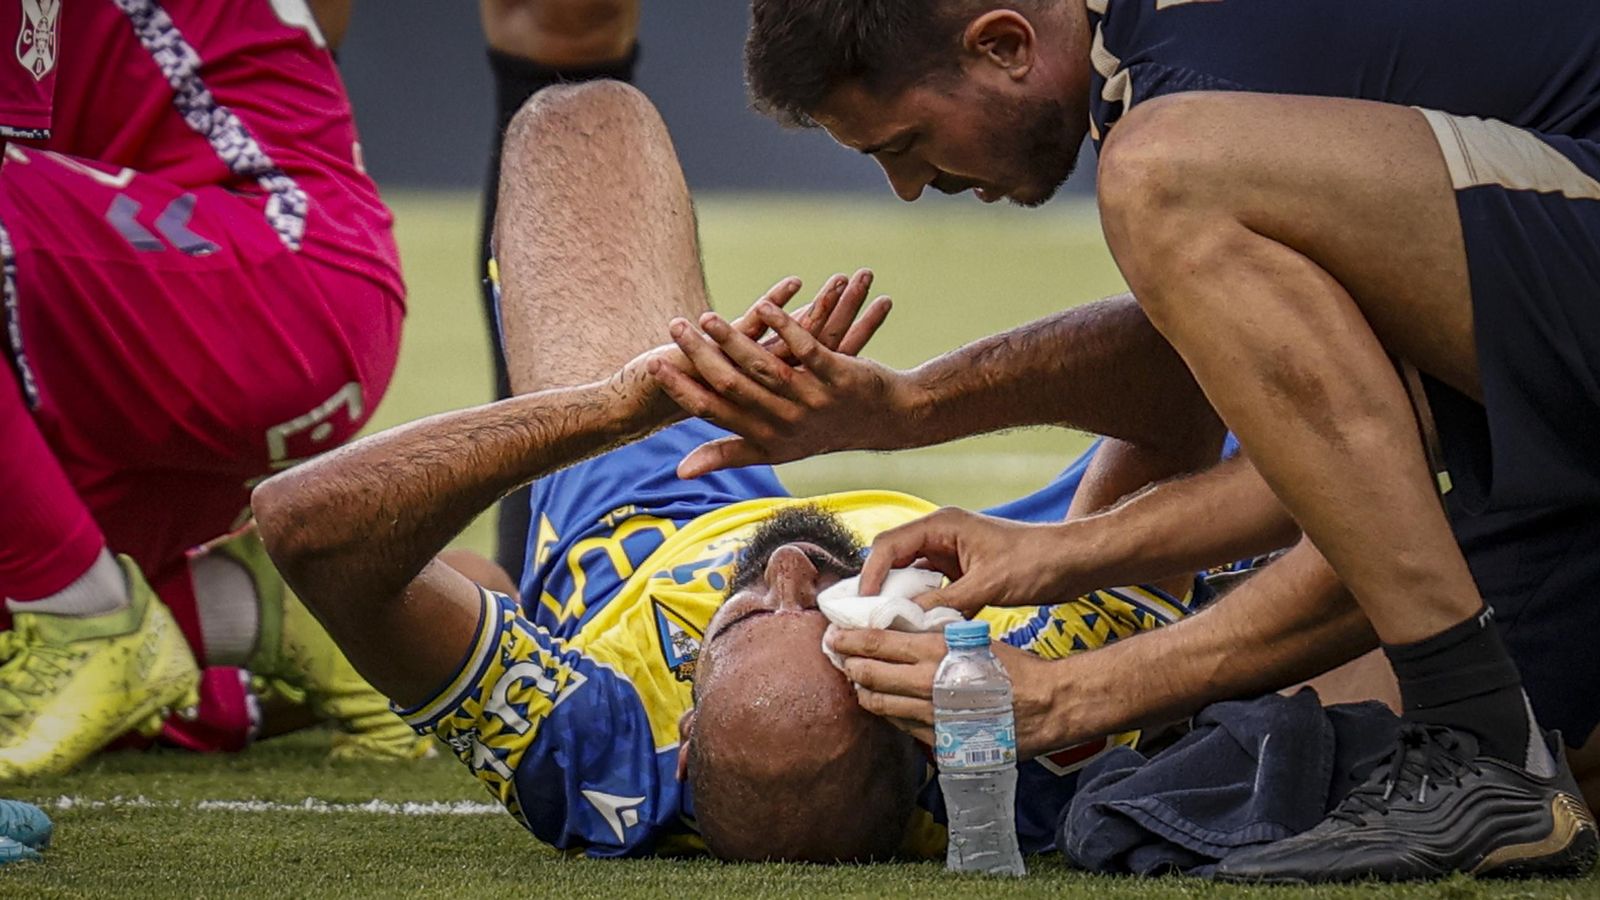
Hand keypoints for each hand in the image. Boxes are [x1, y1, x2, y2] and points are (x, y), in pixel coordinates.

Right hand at [649, 269, 917, 477]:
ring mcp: (814, 399)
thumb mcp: (773, 449)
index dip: (683, 392)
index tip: (654, 369)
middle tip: (675, 327)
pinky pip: (808, 349)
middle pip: (734, 385)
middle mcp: (787, 422)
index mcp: (765, 438)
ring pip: (765, 367)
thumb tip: (679, 470)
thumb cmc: (822, 432)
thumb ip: (728, 453)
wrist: (887, 420)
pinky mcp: (839, 375)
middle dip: (700, 356)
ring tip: (707, 317)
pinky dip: (786, 327)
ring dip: (733, 340)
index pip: (714, 412)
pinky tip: (766, 307)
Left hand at [826, 629, 1072, 758]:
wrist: (1048, 705)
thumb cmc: (1013, 667)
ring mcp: (930, 716)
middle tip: (839, 657)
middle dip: (847, 664)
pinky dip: (889, 713)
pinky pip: (900, 726)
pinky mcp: (939, 741)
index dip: (848, 638)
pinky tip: (887, 704)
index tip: (834, 634)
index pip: (875, 643)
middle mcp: (926, 685)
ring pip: (877, 704)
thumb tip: (899, 629)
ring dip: (863, 690)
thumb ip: (933, 635)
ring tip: (858, 680)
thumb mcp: (970, 638)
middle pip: (867, 675)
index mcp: (934, 652)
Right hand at [858, 508, 1084, 616]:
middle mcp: (941, 535)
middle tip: (866, 619)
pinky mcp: (963, 572)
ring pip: (911, 576)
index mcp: (942, 525)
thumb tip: (907, 622)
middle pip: (894, 559)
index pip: (889, 545)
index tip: (862, 605)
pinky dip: (924, 607)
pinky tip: (921, 629)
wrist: (1073, 562)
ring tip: (887, 627)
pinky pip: (932, 589)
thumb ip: (946, 602)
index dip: (871, 574)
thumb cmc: (1035, 562)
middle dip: (879, 588)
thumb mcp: (988, 585)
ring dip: (901, 600)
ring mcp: (952, 554)